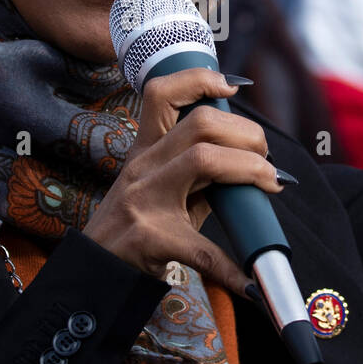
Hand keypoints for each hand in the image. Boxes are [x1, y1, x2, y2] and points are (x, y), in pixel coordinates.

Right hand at [82, 68, 283, 297]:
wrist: (95, 271)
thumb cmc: (135, 226)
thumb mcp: (160, 189)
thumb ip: (199, 172)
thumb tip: (249, 159)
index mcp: (145, 150)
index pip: (162, 94)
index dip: (199, 80)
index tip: (231, 87)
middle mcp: (143, 168)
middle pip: (199, 124)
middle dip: (246, 134)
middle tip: (265, 159)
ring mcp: (145, 201)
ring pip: (203, 160)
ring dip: (249, 168)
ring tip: (267, 185)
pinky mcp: (151, 240)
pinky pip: (202, 250)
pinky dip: (233, 268)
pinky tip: (251, 282)